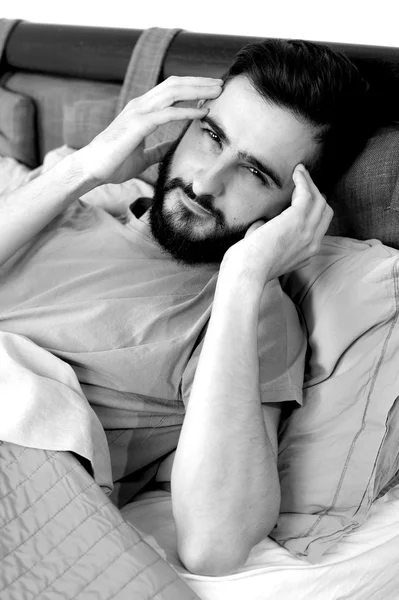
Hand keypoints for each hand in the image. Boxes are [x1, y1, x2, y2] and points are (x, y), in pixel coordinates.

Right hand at [77, 76, 223, 185]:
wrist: (90, 170)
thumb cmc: (112, 164)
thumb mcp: (142, 157)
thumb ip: (157, 149)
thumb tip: (171, 147)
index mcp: (141, 110)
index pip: (170, 91)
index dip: (192, 88)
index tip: (211, 92)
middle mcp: (140, 105)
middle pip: (175, 85)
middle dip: (199, 83)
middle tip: (221, 84)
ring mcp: (138, 112)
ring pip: (173, 92)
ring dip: (197, 91)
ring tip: (217, 92)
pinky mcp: (138, 125)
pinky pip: (167, 114)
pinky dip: (187, 111)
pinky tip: (202, 113)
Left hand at [224, 165, 332, 283]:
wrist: (246, 271)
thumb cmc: (247, 266)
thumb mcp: (262, 252)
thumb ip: (265, 238)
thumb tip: (261, 223)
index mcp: (305, 255)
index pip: (318, 228)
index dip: (313, 210)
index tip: (301, 197)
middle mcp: (311, 245)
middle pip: (324, 212)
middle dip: (316, 194)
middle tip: (302, 182)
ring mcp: (307, 232)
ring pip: (319, 201)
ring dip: (310, 184)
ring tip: (299, 173)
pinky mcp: (298, 220)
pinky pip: (308, 194)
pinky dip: (303, 181)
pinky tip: (297, 172)